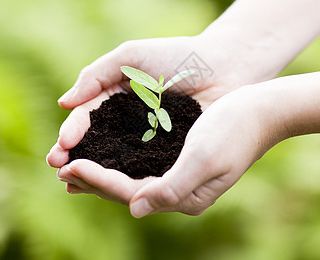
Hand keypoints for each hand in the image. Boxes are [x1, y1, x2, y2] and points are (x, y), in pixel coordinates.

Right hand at [47, 34, 280, 169]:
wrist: (224, 65)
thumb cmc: (178, 55)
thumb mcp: (131, 56)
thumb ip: (96, 75)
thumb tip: (64, 103)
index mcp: (117, 98)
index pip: (88, 118)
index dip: (73, 133)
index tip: (59, 149)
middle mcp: (129, 121)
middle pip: (98, 143)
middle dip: (77, 157)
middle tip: (59, 170)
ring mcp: (149, 139)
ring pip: (118, 159)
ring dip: (96, 173)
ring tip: (74, 184)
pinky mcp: (170, 152)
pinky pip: (146, 168)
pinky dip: (129, 179)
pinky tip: (112, 190)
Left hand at [53, 84, 280, 215]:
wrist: (260, 110)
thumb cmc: (235, 130)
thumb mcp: (205, 158)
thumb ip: (172, 187)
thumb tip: (134, 209)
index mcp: (184, 196)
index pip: (130, 193)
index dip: (97, 180)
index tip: (69, 166)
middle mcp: (178, 191)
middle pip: (125, 190)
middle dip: (91, 179)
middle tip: (58, 168)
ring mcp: (177, 177)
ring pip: (128, 178)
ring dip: (99, 172)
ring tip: (70, 166)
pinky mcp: (177, 160)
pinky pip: (138, 164)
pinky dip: (116, 160)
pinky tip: (101, 153)